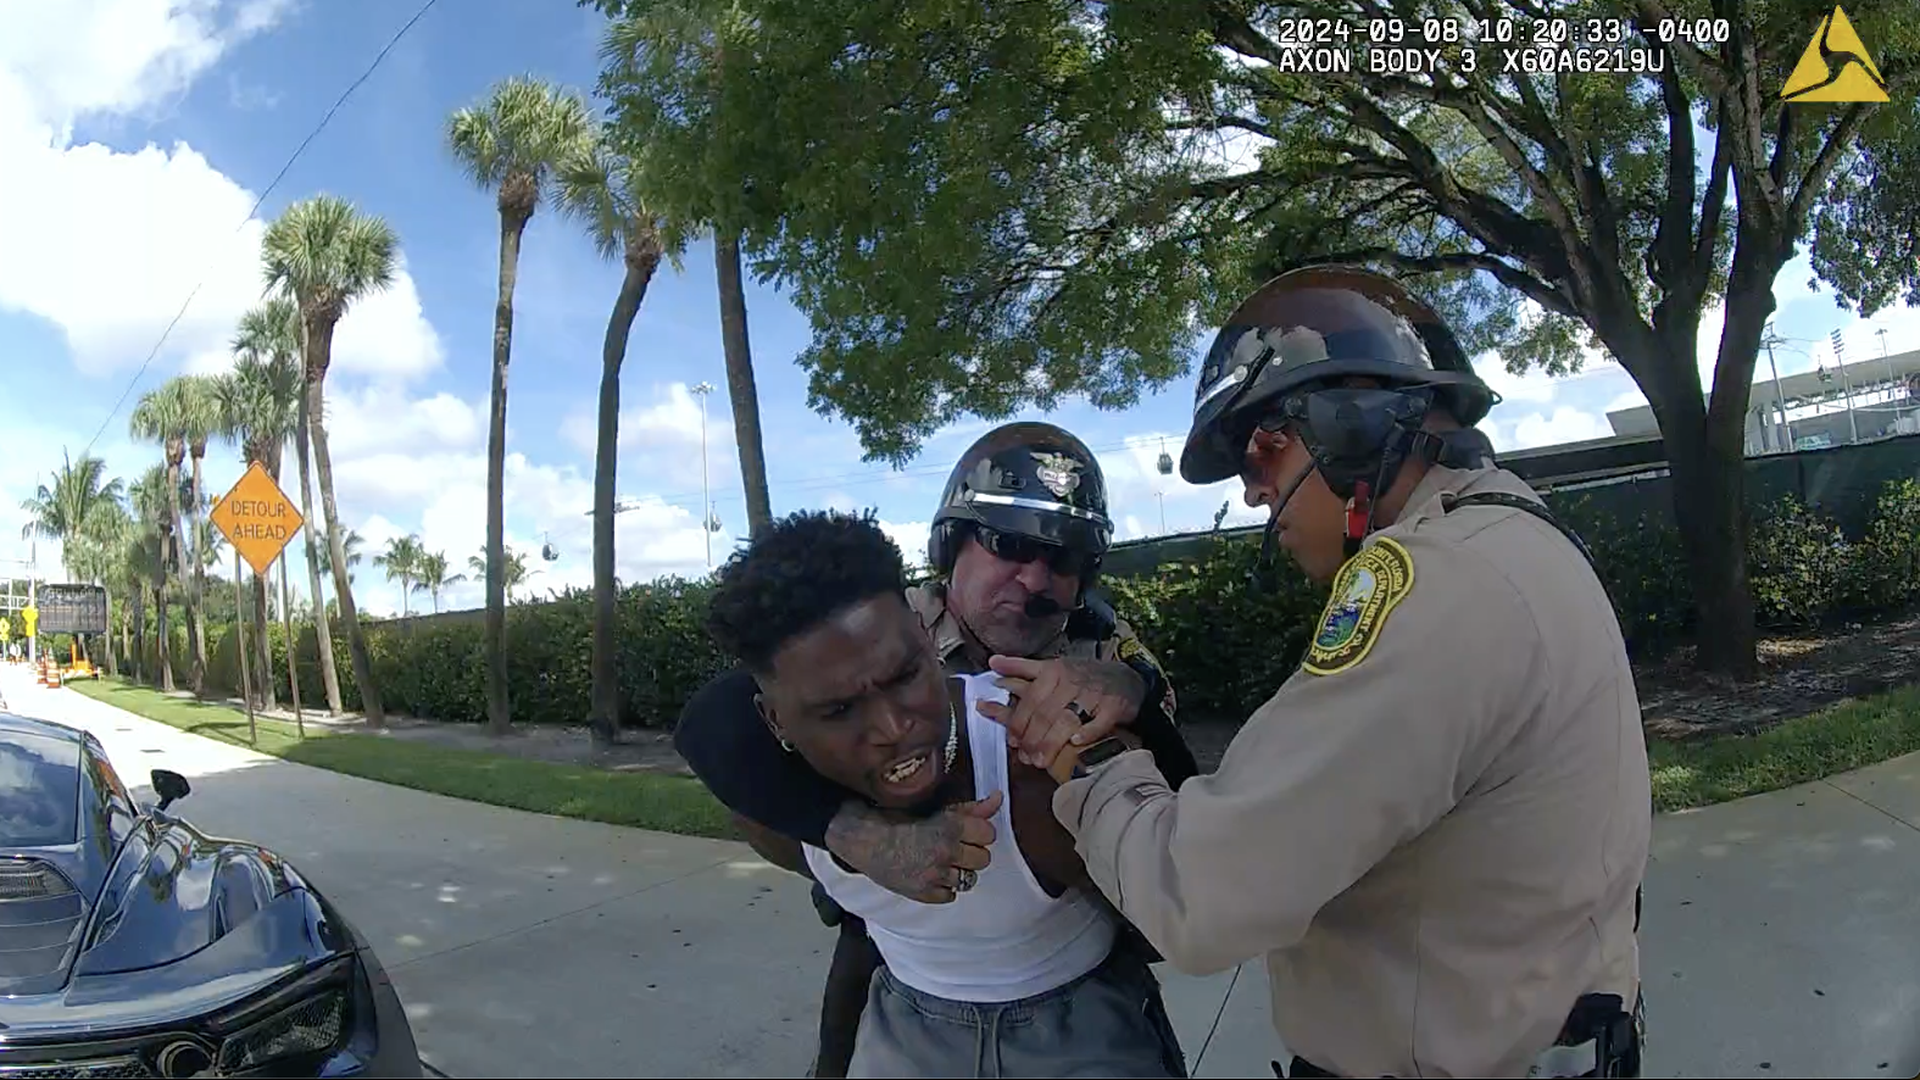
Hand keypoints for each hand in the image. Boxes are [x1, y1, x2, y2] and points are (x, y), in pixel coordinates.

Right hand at [823, 792, 1002, 903]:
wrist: (864, 838)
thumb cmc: (898, 819)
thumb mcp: (936, 809)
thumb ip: (971, 808)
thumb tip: (999, 799)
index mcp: (950, 827)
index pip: (989, 834)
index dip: (978, 832)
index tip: (966, 832)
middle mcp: (946, 852)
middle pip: (983, 859)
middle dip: (971, 852)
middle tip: (954, 847)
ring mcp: (935, 876)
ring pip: (969, 880)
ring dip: (958, 871)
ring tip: (941, 861)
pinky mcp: (924, 894)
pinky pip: (950, 896)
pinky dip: (943, 887)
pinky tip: (930, 874)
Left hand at [978, 655, 1145, 773]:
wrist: (1125, 679)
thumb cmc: (1082, 677)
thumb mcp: (1051, 667)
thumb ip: (1021, 667)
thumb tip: (992, 663)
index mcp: (1053, 672)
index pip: (1029, 699)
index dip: (1018, 722)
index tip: (1011, 741)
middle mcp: (1071, 682)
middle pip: (1045, 713)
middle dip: (1032, 738)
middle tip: (1024, 756)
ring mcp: (1093, 695)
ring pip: (1067, 720)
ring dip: (1051, 742)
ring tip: (1040, 761)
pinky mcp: (1113, 707)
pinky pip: (1099, 722)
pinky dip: (1086, 733)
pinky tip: (1075, 743)